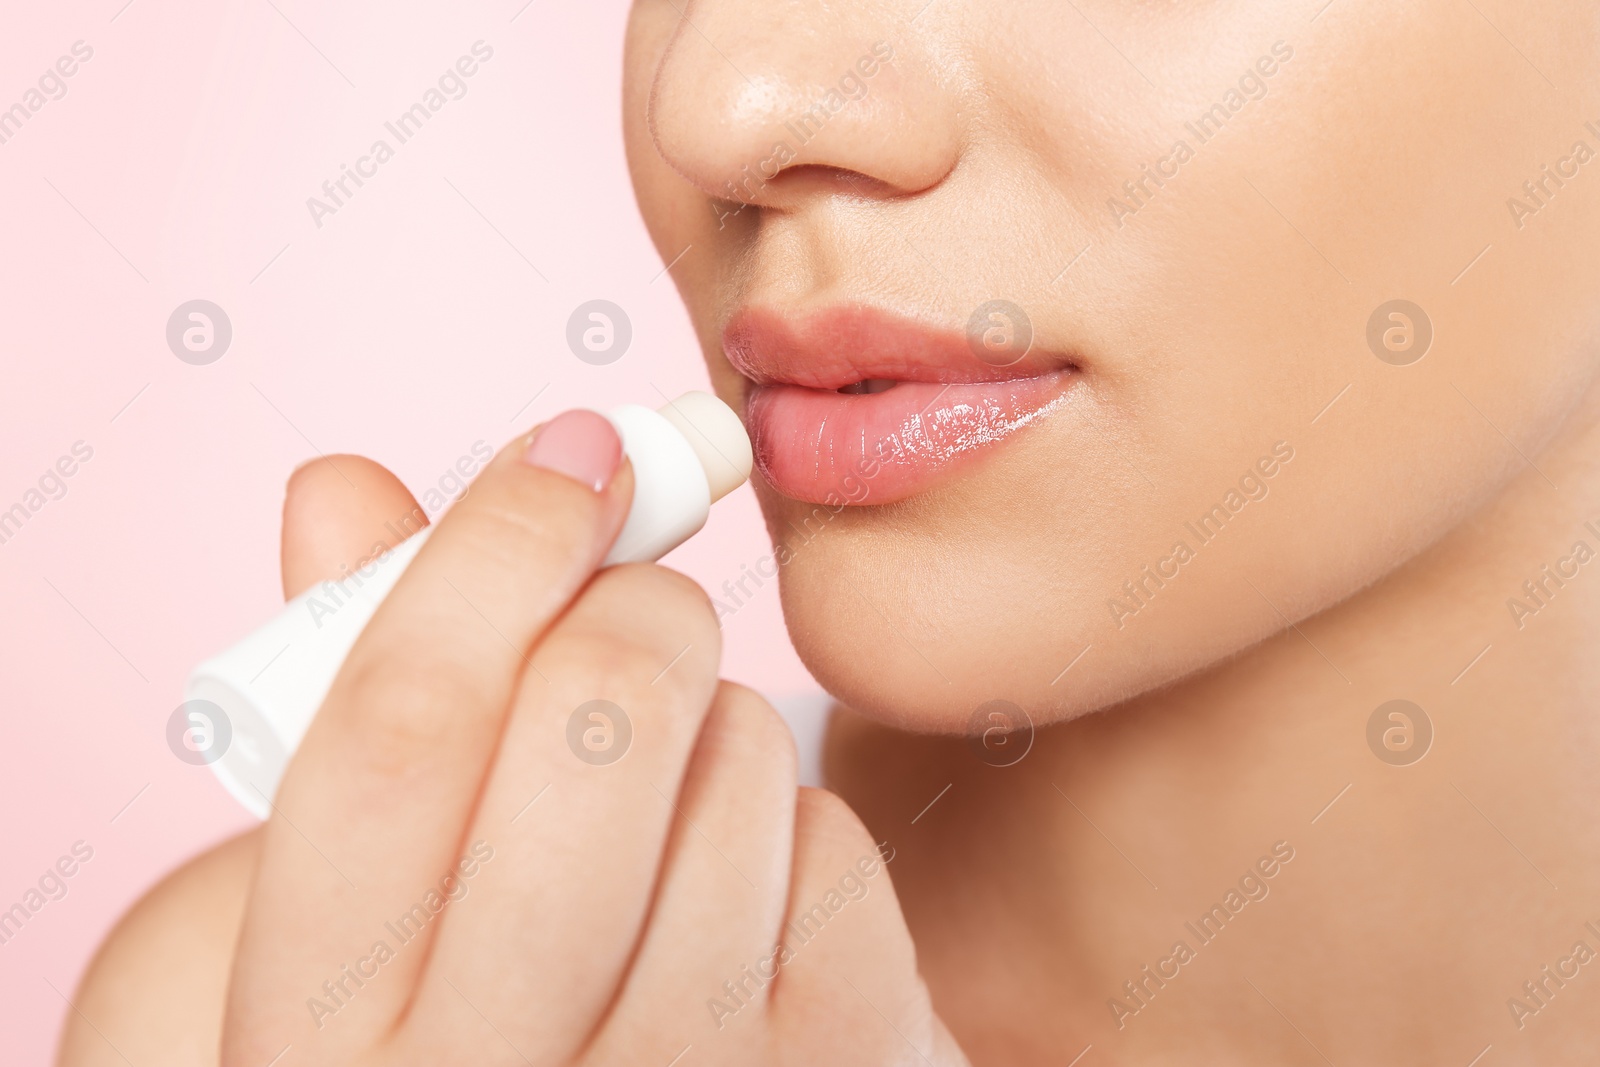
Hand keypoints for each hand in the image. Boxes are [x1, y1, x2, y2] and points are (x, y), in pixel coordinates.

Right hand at [222, 411, 967, 1065]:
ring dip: (715, 720)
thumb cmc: (499, 1004)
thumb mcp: (383, 907)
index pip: (395, 721)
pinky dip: (793, 817)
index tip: (572, 453)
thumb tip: (342, 487)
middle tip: (641, 598)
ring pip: (738, 751)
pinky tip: (746, 892)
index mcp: (320, 1028)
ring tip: (670, 797)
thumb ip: (363, 702)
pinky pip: (833, 834)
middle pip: (597, 712)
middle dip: (636, 602)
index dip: (489, 547)